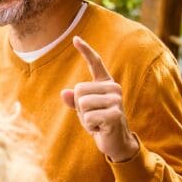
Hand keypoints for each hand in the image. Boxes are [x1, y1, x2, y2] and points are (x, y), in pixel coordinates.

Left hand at [61, 37, 139, 162]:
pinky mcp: (115, 114)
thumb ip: (74, 101)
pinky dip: (89, 126)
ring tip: (96, 122)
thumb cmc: (99, 123)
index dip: (86, 51)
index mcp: (106, 84)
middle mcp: (114, 88)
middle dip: (79, 107)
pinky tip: (100, 128)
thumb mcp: (84, 110)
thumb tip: (65, 93)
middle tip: (92, 115)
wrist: (116, 142)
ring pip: (82, 104)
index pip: (96, 64)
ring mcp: (116, 100)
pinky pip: (88, 117)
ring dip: (84, 118)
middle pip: (79, 90)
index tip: (75, 39)